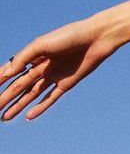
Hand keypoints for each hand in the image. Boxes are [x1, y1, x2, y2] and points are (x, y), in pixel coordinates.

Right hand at [0, 18, 123, 122]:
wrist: (96, 38)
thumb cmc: (68, 36)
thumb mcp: (42, 44)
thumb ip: (24, 57)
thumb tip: (7, 74)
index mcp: (33, 56)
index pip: (12, 71)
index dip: (0, 80)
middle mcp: (42, 67)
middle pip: (19, 86)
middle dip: (5, 97)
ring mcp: (54, 76)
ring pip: (31, 94)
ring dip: (18, 105)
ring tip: (5, 117)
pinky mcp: (67, 83)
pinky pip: (51, 98)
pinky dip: (40, 107)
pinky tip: (28, 116)